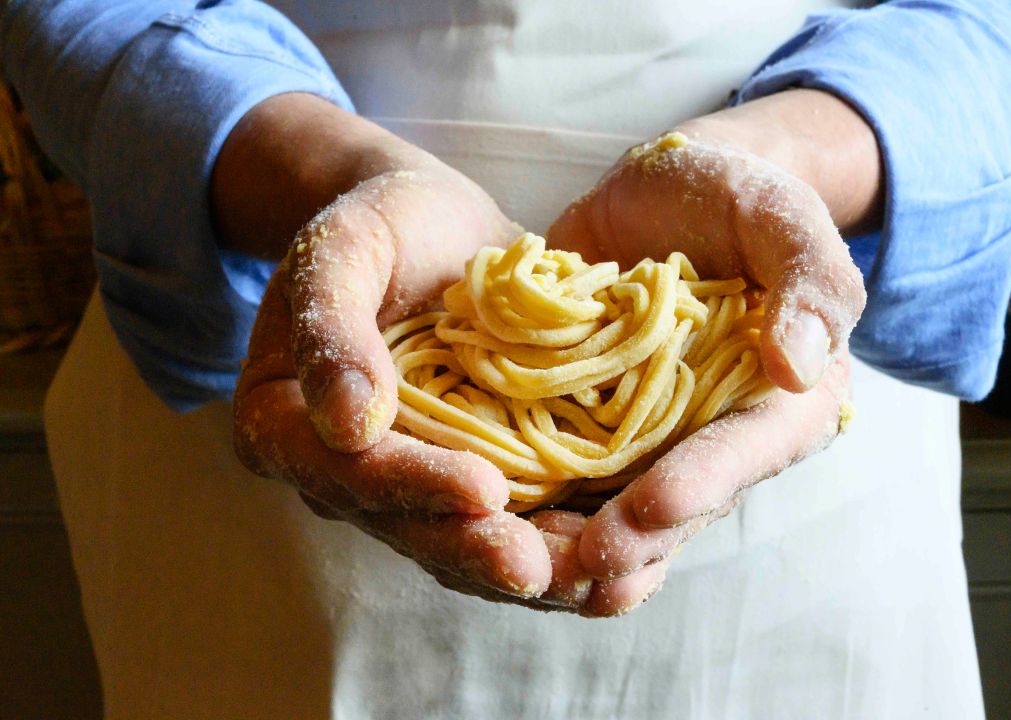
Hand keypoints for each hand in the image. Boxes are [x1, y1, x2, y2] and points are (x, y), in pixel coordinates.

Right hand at [223, 94, 549, 606]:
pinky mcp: (468, 473)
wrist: (429, 225)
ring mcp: (408, 481)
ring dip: (526, 568)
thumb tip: (347, 424)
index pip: (347, 470)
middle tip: (540, 570)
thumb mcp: (344, 248)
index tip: (483, 490)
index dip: (414, 486)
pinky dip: (556, 544)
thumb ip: (331, 323)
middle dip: (475, 550)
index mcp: (286, 422)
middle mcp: (342, 471)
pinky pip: (506, 525)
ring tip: (591, 581)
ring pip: (460, 543)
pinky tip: (610, 565)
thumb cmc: (379, 223)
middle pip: (407, 525)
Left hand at [546, 90, 874, 609]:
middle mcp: (711, 441)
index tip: (647, 510)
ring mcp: (645, 443)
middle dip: (620, 543)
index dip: (695, 488)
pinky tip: (478, 518)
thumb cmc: (737, 200)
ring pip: (611, 516)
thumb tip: (800, 366)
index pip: (740, 457)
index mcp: (778, 407)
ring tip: (514, 563)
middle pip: (670, 512)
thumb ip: (809, 279)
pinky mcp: (587, 429)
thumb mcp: (783, 219)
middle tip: (563, 567)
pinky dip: (525, 503)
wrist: (664, 197)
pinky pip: (560, 479)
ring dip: (565, 548)